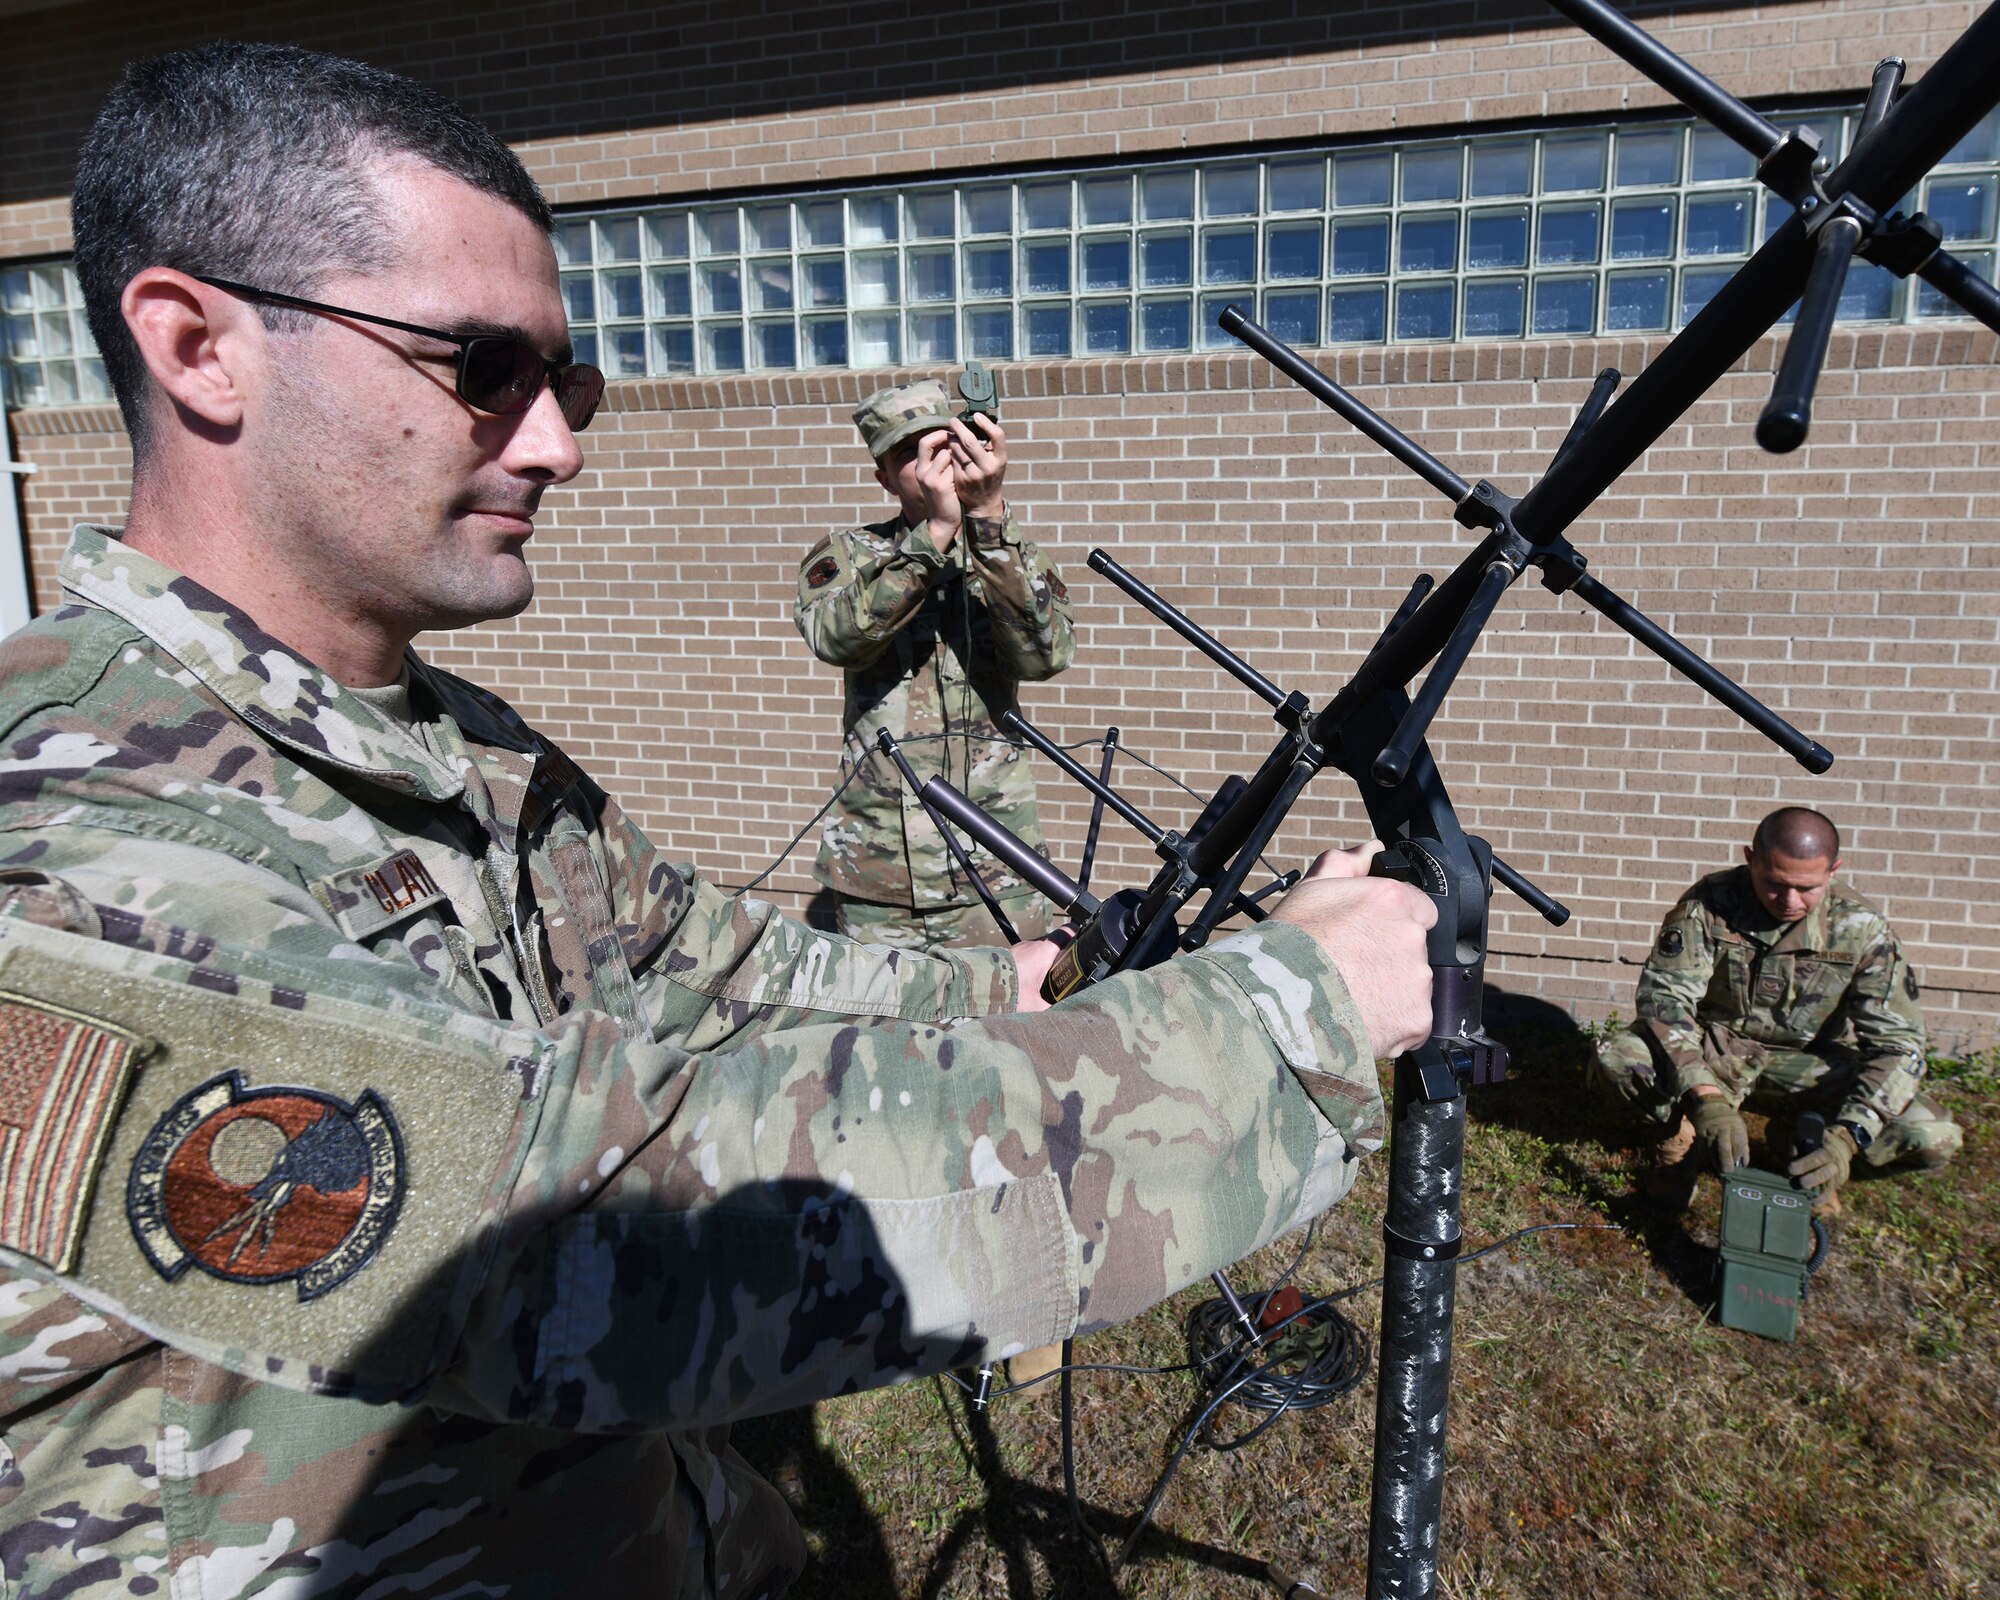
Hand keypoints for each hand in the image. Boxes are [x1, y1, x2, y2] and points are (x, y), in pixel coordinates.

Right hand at [915, 431, 961, 550]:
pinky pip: (953, 467)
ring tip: (964, 463)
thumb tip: (953, 439)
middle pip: (927, 443)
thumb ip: (943, 460)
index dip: (938, 435)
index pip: (924, 442)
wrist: (944, 520)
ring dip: (956, 454)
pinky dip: (961, 468)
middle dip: (943, 438)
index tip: (952, 436)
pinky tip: (965, 476)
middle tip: (958, 441)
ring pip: (945, 453)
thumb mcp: (940, 476)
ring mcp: (929, 478)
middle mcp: (921, 471)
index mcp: (920, 468)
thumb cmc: (947, 496)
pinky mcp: (940, 486)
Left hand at [947, 415, 1007, 518]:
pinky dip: (949, 451)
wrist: (984, 502)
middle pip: (970, 441)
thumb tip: (977, 420)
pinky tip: (948, 449)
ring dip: (952, 439)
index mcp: (1000, 459)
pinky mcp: (961, 480)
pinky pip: (952, 459)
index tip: (976, 415)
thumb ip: (989, 445)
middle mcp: (988, 467)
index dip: (986, 423)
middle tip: (953, 421)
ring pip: (957, 449)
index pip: (997, 436)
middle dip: (959, 428)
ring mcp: (974, 474)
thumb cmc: (990, 475)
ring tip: (951, 435)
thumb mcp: (996, 461)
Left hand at [1009, 924, 1074, 1013]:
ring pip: (1039, 949)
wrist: (978, 985)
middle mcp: (1032, 946)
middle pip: (1053, 943)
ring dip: (1045, 959)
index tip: (1083, 939)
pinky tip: (1030, 979)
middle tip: (1068, 967)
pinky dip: (1032, 963)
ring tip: (1049, 976)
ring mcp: (1019, 949)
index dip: (1076, 934)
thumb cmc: (1007, 992)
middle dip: (1061, 953)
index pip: (1065, 933)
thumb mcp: (1034, 1006)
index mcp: (1043, 952)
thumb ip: (1051, 1010)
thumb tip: (1064, 1017)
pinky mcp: (1009, 954)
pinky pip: (1026, 955)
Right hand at [1272, 844, 1436, 1059]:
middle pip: (1414, 947)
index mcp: (1391, 900)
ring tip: (1352, 997)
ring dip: (1391, 991)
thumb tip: (1373, 849)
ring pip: (1412, 984)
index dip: (1392, 922)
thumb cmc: (1289, 947)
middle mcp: (1411, 937)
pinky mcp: (1416, 1019)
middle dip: (1390, 957)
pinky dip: (1392, 1023)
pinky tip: (1360, 1017)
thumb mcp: (1309, 890)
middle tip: (1352, 968)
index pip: (1420, 907)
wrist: (1279, 1006)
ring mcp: (1417, 980)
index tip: (1369, 936)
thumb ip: (1347, 863)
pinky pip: (1411, 1020)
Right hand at [1687, 1091, 1749, 1172]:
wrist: (1711, 1105)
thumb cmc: (1729, 1119)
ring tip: (1719, 1169)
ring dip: (1715, 1160)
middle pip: (1724, 1146)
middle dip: (1726, 1160)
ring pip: (1711, 1148)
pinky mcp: (1700, 1133)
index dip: (1738, 1155)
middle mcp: (1723, 1128)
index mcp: (1736, 1126)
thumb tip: (1744, 1163)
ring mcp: (1710, 1130)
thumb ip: (1743, 1145)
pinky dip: (1706, 1156)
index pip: (1738, 1142)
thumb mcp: (1740, 1127)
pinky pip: (1703, 1147)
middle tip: (1727, 1170)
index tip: (1738, 1164)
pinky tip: (1709, 1162)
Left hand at [1788, 1125, 1856, 1193]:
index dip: (1805, 1164)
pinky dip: (1822, 1199)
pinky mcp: (1837, 1183)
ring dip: (1818, 1193)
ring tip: (1807, 1198)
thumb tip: (1792, 1154)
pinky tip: (1814, 1203)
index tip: (1790, 1169)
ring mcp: (1837, 1175)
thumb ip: (1796, 1142)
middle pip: (1825, 1173)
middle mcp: (1834, 1164)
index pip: (1818, 1157)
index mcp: (1827, 1150)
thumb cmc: (1816, 1141)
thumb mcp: (1806, 1136)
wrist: (1840, 1146)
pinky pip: (1830, 1193)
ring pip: (1829, 1186)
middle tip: (1800, 1183)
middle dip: (1812, 1179)